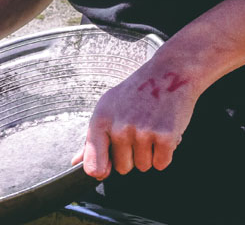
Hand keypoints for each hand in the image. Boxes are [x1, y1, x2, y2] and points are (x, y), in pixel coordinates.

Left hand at [71, 64, 198, 178]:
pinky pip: (161, 163)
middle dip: (131, 155)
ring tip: (151, 127)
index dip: (101, 171)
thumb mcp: (107, 108)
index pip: (93, 165)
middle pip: (122, 168)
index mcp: (100, 120)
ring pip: (143, 166)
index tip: (107, 168)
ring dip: (149, 153)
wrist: (169, 73)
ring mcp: (142, 131)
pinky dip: (165, 153)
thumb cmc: (136, 92)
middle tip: (138, 130)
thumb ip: (92, 139)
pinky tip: (163, 131)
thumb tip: (75, 162)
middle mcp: (119, 127)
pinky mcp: (165, 136)